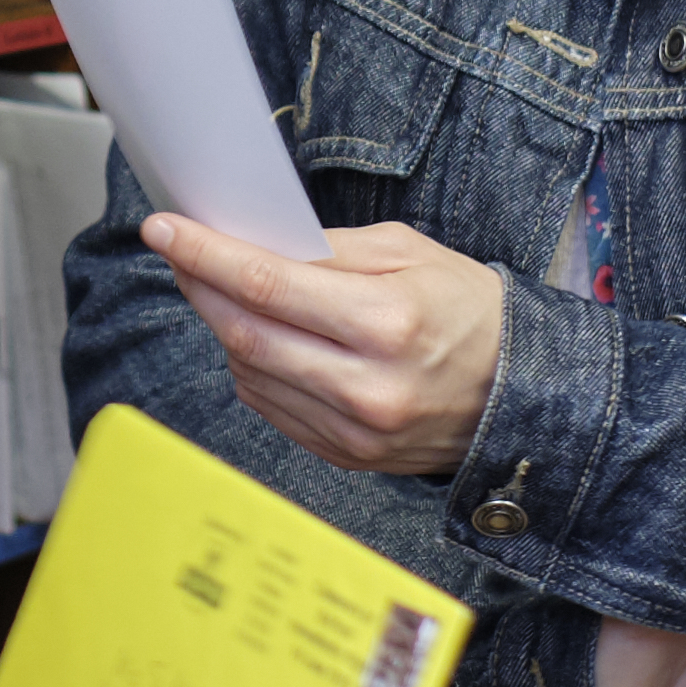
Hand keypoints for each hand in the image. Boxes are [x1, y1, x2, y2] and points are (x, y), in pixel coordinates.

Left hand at [143, 215, 504, 478]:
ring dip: (224, 329)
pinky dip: (252, 369)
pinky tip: (259, 340)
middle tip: (179, 255)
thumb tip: (254, 244)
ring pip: (250, 375)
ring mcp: (355, 431)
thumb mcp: (409, 253)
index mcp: (387, 323)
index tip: (164, 229)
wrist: (521, 393)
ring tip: (224, 293)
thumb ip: (327, 249)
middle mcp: (367, 386)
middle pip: (246, 334)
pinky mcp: (347, 457)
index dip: (206, 254)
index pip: (267, 285)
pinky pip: (272, 408)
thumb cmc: (469, 311)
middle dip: (200, 287)